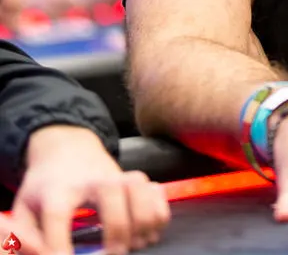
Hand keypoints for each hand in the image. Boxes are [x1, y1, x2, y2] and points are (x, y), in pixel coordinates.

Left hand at [10, 126, 169, 254]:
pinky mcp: (135, 178)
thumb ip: (24, 236)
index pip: (59, 214)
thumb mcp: (24, 207)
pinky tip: (148, 231)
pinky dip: (157, 215)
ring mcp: (118, 175)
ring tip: (135, 244)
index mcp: (58, 189)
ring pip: (139, 193)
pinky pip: (156, 194)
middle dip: (115, 235)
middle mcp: (92, 179)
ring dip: (141, 224)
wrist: (67, 148)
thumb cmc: (45, 186)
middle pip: (111, 199)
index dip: (61, 245)